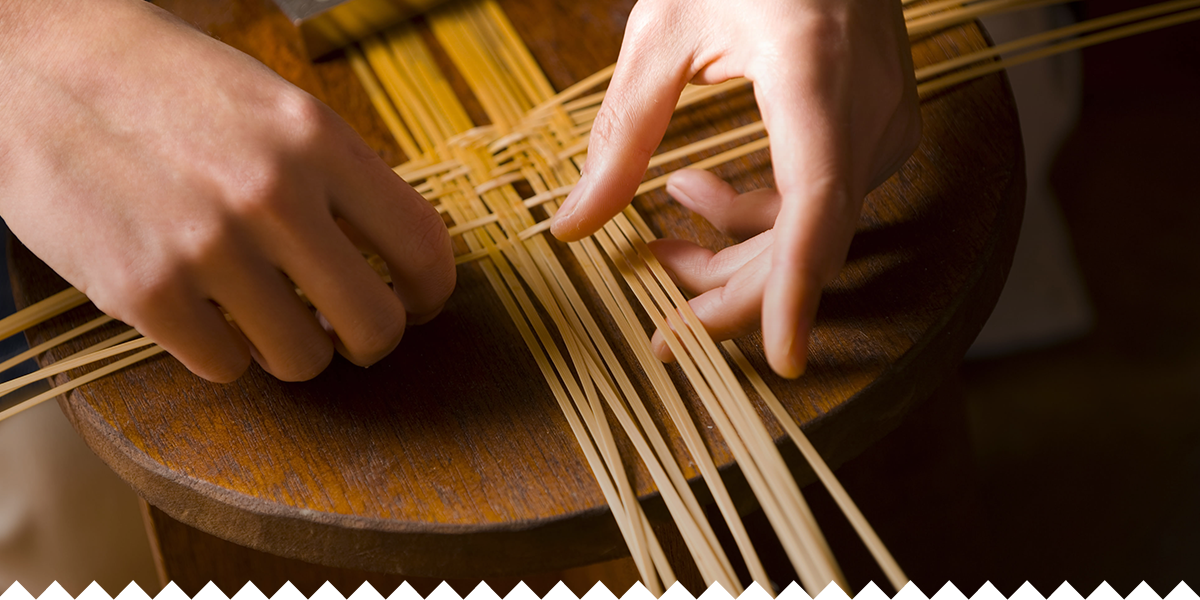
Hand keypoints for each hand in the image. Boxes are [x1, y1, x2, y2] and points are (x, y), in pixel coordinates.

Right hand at [0, 0, 454, 381]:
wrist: (37, 68)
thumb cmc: (167, 87)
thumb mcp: (275, 106)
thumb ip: (338, 177)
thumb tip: (393, 256)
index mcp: (319, 140)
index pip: (424, 248)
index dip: (431, 293)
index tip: (417, 303)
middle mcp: (274, 195)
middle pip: (377, 326)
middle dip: (369, 340)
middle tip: (345, 330)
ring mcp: (209, 248)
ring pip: (302, 360)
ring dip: (290, 348)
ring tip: (262, 312)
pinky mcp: (145, 293)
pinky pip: (225, 368)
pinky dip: (221, 351)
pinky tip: (202, 310)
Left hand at [550, 0, 919, 376]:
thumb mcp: (661, 33)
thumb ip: (620, 134)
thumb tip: (572, 228)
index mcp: (811, 71)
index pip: (817, 201)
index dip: (796, 288)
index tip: (780, 359)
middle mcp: (866, 104)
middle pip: (814, 238)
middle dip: (734, 291)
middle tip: (661, 324)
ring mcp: (886, 117)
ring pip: (818, 230)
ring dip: (737, 253)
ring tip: (660, 237)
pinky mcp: (881, 126)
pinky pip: (826, 202)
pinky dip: (764, 219)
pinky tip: (699, 193)